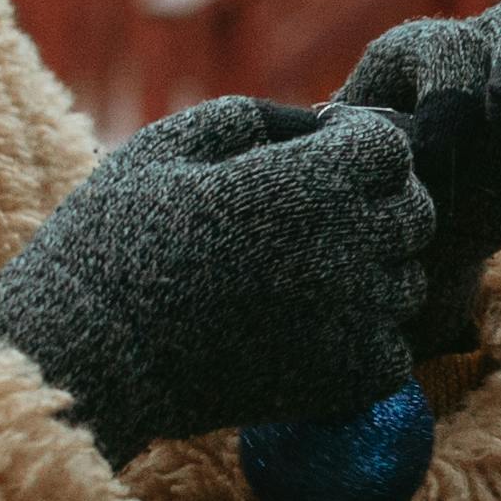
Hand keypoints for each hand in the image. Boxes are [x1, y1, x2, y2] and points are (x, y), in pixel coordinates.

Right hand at [0, 96, 433, 460]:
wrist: (86, 355)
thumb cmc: (112, 239)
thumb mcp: (170, 146)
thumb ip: (257, 118)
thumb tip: (324, 120)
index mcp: (306, 183)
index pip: (390, 146)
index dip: (355, 146)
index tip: (310, 164)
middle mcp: (345, 248)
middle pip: (414, 212)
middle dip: (373, 206)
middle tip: (309, 222)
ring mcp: (351, 321)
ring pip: (407, 282)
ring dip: (369, 276)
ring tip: (298, 280)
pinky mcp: (345, 382)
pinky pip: (394, 352)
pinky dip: (364, 343)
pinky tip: (308, 333)